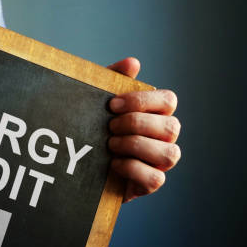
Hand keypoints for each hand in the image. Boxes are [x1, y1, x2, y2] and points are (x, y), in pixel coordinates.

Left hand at [107, 58, 180, 201]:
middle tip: (109, 127)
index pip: (168, 100)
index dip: (142, 101)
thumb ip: (113, 80)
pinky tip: (114, 164)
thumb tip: (133, 63)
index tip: (112, 105)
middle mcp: (164, 137)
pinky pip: (156, 179)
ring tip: (111, 145)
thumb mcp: (97, 102)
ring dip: (136, 146)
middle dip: (136, 125)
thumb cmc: (93, 127)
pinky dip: (134, 169)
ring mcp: (159, 162)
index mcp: (156, 113)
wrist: (76, 164)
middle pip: (171, 126)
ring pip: (169, 154)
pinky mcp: (149, 183)